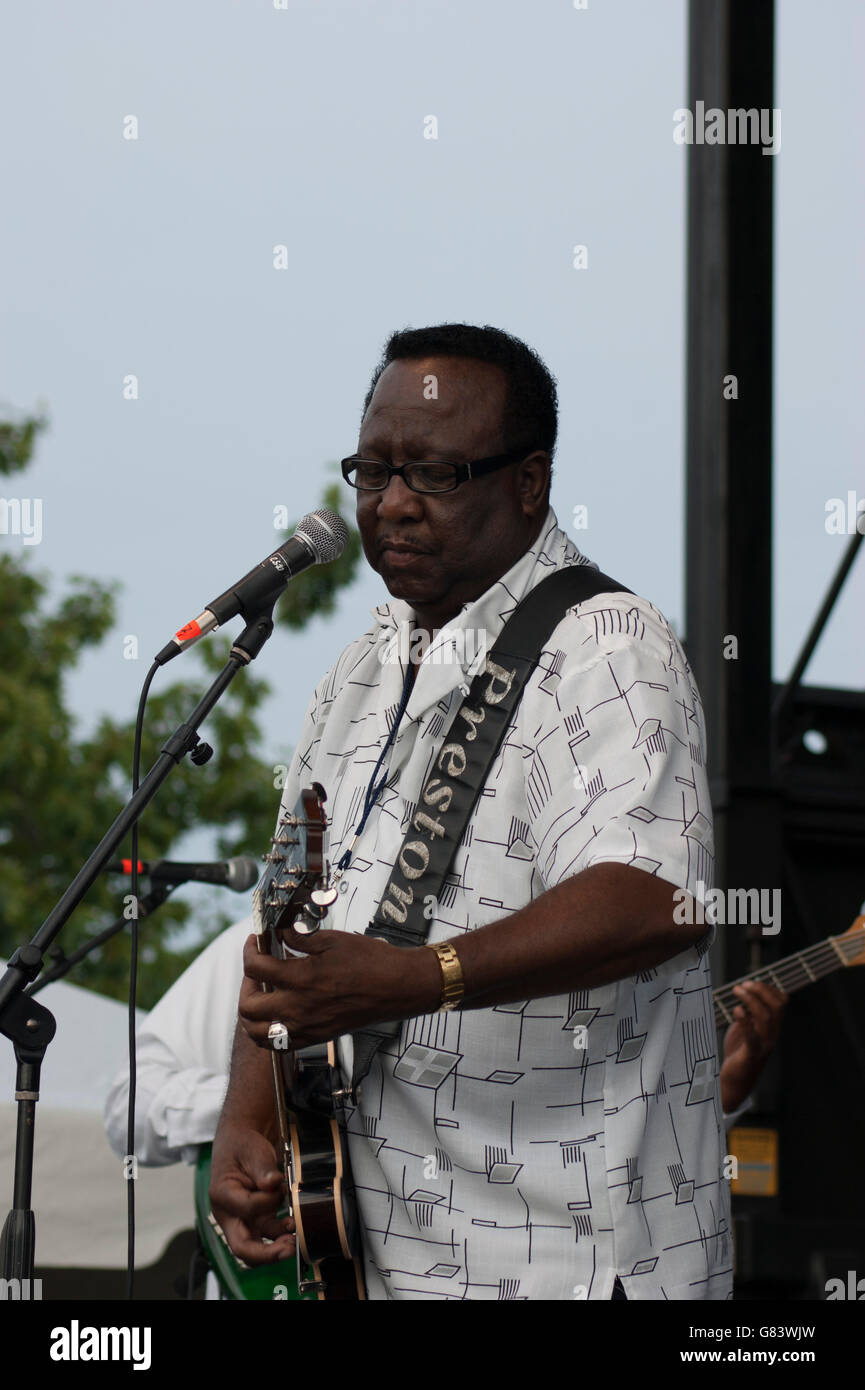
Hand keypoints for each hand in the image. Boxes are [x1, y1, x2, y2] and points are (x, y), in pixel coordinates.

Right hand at [209, 1124, 295, 1265]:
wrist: (244, 1142)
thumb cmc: (243, 1145)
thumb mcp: (251, 1149)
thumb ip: (262, 1167)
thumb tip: (273, 1183)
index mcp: (222, 1195)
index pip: (246, 1209)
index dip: (267, 1201)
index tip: (280, 1186)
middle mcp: (229, 1214)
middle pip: (242, 1247)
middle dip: (266, 1253)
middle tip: (289, 1247)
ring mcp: (243, 1220)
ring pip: (256, 1248)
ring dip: (277, 1248)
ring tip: (296, 1239)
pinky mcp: (257, 1219)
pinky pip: (268, 1235)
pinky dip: (281, 1235)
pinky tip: (293, 1226)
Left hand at [239, 928, 440, 1050]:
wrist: (398, 987)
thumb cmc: (372, 963)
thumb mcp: (332, 940)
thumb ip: (300, 937)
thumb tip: (280, 932)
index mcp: (302, 979)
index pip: (256, 968)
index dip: (249, 951)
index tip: (254, 943)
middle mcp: (299, 1008)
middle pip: (247, 1006)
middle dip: (245, 984)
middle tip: (256, 969)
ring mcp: (306, 1027)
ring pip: (257, 1033)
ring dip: (251, 1013)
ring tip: (262, 994)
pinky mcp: (316, 1038)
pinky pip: (278, 1045)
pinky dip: (268, 1032)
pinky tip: (277, 1013)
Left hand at [720, 979, 786, 1113]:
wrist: (735, 1081)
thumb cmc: (739, 1052)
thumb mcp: (745, 1028)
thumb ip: (748, 1014)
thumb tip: (744, 993)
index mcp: (772, 1027)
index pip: (781, 1002)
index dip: (769, 988)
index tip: (751, 982)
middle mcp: (772, 1035)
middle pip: (776, 1006)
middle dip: (761, 991)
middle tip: (743, 985)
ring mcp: (764, 1045)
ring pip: (766, 1017)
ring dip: (751, 1000)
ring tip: (737, 991)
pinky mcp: (751, 1054)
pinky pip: (752, 1036)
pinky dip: (745, 1021)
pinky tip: (736, 1010)